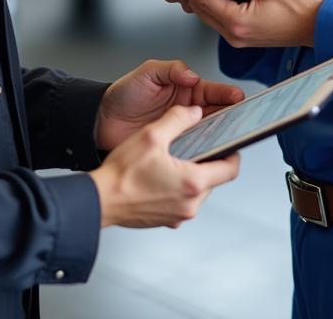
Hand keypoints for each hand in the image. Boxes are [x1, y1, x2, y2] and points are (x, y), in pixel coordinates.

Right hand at [89, 105, 240, 228]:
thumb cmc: (122, 175)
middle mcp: (189, 204)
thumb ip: (177, 119)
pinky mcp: (166, 220)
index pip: (230, 169)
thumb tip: (194, 112)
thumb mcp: (151, 135)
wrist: (99, 201)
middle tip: (197, 146)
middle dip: (209, 161)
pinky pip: (181, 201)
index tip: (230, 143)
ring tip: (175, 158)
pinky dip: (178, 187)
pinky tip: (162, 174)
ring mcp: (178, 216)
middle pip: (214, 180)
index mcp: (192, 183)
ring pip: (198, 191)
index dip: (233, 153)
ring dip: (192, 175)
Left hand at [95, 58, 243, 151]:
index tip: (238, 97)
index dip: (226, 93)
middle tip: (243, 120)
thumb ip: (171, 70)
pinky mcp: (174, 148)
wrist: (101, 121)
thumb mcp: (147, 73)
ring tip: (231, 138)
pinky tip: (209, 153)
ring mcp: (182, 130)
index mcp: (185, 89)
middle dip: (231, 115)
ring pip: (209, 132)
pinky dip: (203, 151)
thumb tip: (192, 75)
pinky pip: (193, 149)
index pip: (212, 90)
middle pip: (217, 113)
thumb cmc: (123, 94)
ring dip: (220, 134)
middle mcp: (187, 110)